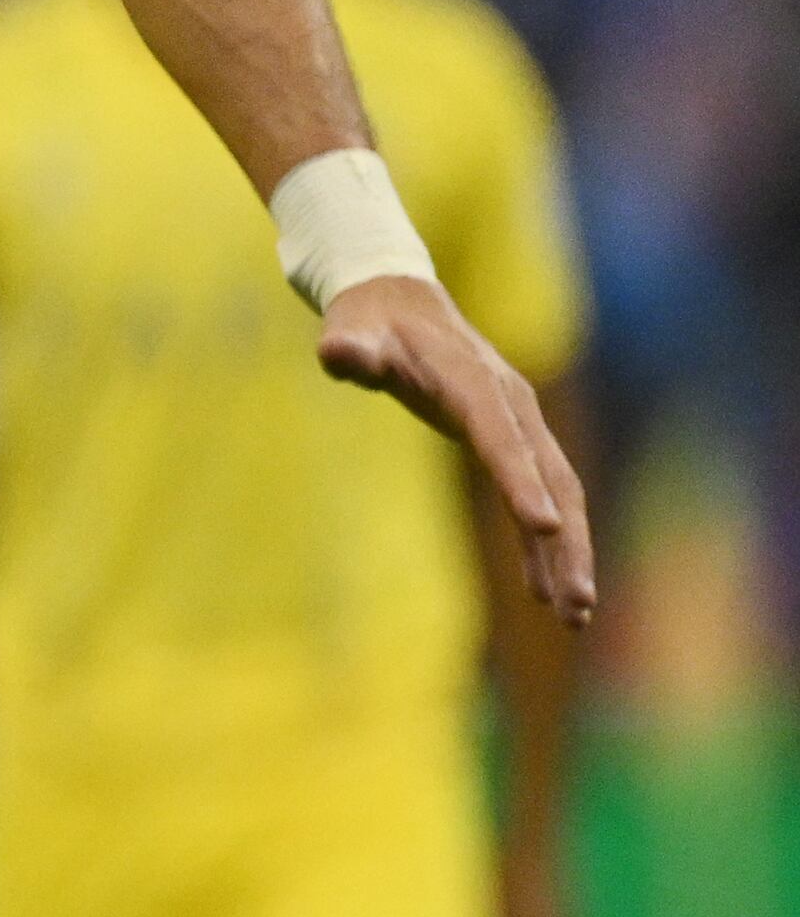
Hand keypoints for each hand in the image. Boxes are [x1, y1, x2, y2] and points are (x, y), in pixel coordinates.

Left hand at [316, 273, 594, 622]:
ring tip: (574, 616)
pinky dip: (546, 544)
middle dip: (566, 542)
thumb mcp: (351, 333)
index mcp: (473, 380)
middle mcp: (510, 403)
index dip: (520, 481)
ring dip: (568, 554)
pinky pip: (540, 496)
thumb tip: (341, 354)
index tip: (544, 527)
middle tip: (576, 603)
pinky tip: (545, 592)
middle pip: (550, 477)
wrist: (396, 299)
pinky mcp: (513, 440)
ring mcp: (519, 423)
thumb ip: (350, 348)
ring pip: (559, 494)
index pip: (499, 436)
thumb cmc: (369, 324)